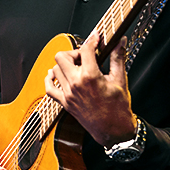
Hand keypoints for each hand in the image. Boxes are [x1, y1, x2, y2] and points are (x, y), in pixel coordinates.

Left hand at [45, 33, 136, 147]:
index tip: (96, 38)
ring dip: (64, 65)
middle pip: (62, 56)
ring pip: (55, 69)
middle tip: (85, 57)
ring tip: (77, 67)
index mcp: (90, 77)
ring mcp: (68, 94)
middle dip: (73, 52)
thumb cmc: (119, 108)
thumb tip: (121, 40)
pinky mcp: (64, 103)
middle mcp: (76, 84)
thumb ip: (118, 57)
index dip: (92, 41)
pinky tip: (56, 75)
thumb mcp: (120, 79)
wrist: (114, 131)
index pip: (85, 49)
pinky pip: (48, 88)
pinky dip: (50, 79)